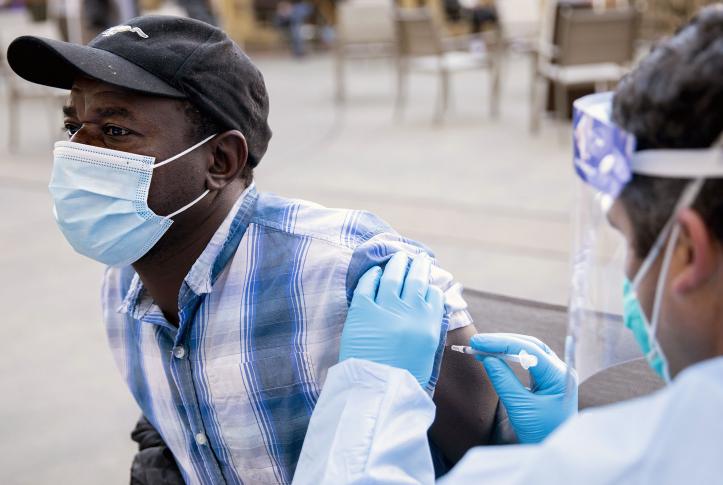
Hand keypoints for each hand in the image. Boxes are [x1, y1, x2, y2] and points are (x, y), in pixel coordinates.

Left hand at [339, 252, 445, 386]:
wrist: (377, 393)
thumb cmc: (403, 380)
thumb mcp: (427, 356)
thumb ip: (429, 330)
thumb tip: (429, 312)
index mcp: (430, 325)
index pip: (434, 295)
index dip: (430, 285)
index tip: (427, 280)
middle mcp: (411, 312)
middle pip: (416, 278)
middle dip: (417, 266)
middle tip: (416, 258)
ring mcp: (386, 309)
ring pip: (394, 275)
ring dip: (397, 264)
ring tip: (398, 257)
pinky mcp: (363, 311)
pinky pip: (368, 284)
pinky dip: (373, 276)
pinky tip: (375, 273)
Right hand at [470, 333, 577, 443]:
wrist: (553, 451)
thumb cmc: (542, 433)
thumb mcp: (520, 408)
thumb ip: (504, 381)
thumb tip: (487, 358)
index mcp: (559, 376)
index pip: (529, 350)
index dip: (502, 343)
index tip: (479, 342)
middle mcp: (559, 370)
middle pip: (529, 345)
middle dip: (502, 341)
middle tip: (477, 342)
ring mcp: (553, 374)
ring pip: (528, 350)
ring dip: (505, 347)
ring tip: (482, 346)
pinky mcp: (545, 380)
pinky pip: (527, 360)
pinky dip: (509, 356)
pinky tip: (495, 356)